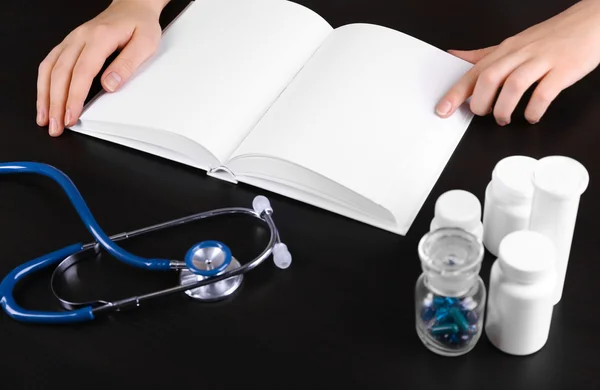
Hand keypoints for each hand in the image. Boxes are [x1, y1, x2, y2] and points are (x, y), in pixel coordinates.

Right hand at [36, 0, 167, 136]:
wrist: (132, 7)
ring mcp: (72, 40)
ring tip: (45, 118)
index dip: (74, 97)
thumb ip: (127, 64)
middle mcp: (80, 37)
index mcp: (100, 38)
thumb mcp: (145, 44)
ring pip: (50, 69)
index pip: (82, 72)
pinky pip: (49, 63)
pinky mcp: (69, 44)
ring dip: (45, 95)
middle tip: (55, 126)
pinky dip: (44, 83)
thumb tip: (110, 84)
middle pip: (60, 73)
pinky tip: (44, 98)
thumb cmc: (140, 25)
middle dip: (55, 103)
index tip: (71, 115)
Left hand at [436, 0, 599, 124]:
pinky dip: (534, 109)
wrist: (591, 21)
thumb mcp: (512, 44)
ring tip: (504, 118)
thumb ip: (483, 55)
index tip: (442, 110)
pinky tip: (531, 116)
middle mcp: (521, 54)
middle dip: (480, 102)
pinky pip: (544, 93)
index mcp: (505, 50)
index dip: (456, 93)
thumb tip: (454, 56)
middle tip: (482, 114)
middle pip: (490, 78)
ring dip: (504, 108)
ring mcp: (542, 61)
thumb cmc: (550, 37)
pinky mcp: (564, 70)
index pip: (474, 72)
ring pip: (514, 85)